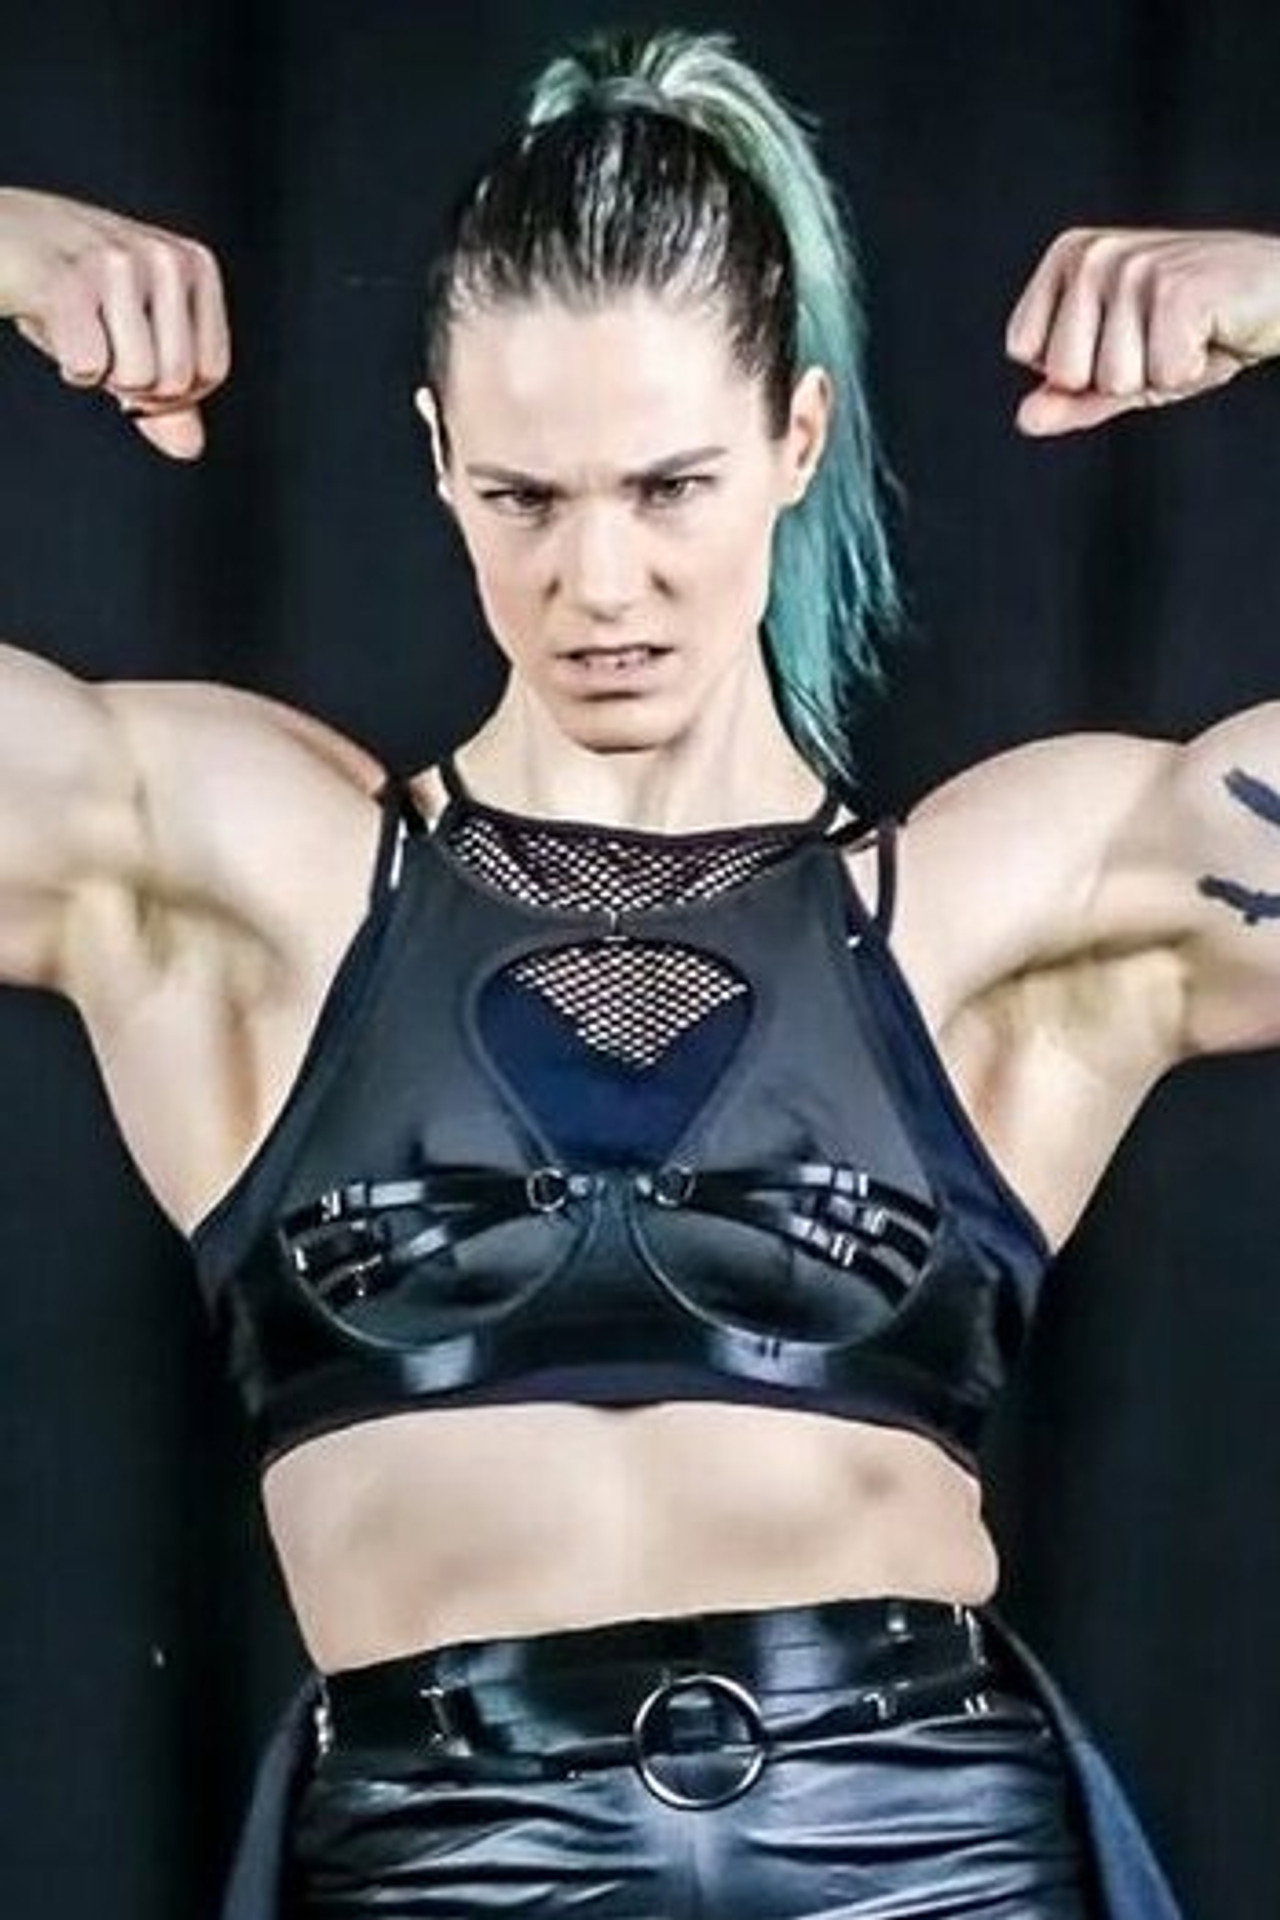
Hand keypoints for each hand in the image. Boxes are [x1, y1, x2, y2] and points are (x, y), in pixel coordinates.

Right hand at [0, 186, 230, 459]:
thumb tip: (190, 447)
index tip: (133, 355)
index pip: (212, 371)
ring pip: (136, 378)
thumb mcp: (130, 334)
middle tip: (98, 338)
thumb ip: (167, 392)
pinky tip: (50, 321)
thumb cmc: (65, 284)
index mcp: (192, 265)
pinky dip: (68, 364)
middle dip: (130, 381)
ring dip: (96, 369)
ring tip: (75, 323)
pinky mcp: (69, 280)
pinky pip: (89, 366)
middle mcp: (164, 257)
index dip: (170, 390)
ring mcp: (118, 263)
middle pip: (175, 381)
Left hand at [1004, 226, 1279, 435]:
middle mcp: (1095, 253)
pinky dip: (1193, 369)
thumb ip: (1071, 397)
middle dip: (1118, 376)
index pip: (1025, 349)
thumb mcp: (1124, 368)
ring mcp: (1134, 266)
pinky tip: (1209, 333)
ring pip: (1113, 379)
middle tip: (1160, 340)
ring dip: (1159, 373)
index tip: (1125, 338)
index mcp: (1071, 257)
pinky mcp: (1175, 288)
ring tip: (1186, 335)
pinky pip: (1162, 375)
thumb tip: (1026, 418)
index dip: (1078, 367)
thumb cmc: (1202, 326)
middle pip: (1063, 371)